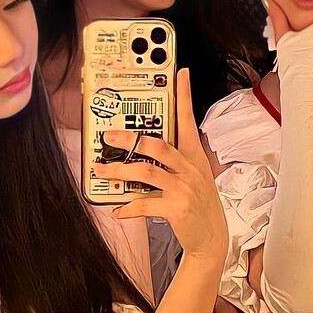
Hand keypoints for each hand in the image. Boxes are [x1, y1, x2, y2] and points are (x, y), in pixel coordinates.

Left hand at [95, 71, 227, 263]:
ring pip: (146, 172)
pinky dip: (128, 207)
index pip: (189, 120)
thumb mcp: (194, 175)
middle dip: (129, 139)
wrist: (212, 237)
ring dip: (119, 171)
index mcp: (194, 156)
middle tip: (108, 135)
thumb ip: (174, 158)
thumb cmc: (199, 203)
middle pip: (158, 145)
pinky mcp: (176, 209)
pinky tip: (116, 209)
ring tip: (101, 171)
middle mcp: (189, 169)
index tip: (180, 74)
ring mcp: (184, 188)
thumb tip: (142, 146)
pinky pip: (145, 204)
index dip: (185, 96)